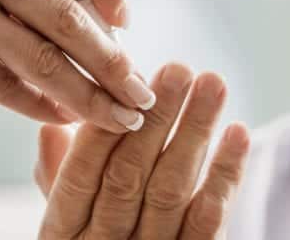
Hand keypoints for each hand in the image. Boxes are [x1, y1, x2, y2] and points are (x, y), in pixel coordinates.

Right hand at [0, 0, 154, 133]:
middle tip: (142, 91)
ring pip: (46, 58)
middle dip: (116, 59)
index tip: (127, 20)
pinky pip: (7, 87)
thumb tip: (80, 22)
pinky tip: (63, 119)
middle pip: (70, 13)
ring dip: (91, 95)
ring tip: (119, 117)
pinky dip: (42, 107)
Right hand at [34, 63, 250, 238]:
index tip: (128, 81)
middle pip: (129, 177)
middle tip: (179, 67)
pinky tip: (238, 134)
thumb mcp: (67, 225)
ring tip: (213, 84)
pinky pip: (208, 223)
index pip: (79, 176)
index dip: (103, 127)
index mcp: (63, 235)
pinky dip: (226, 175)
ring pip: (171, 193)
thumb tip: (51, 125)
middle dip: (157, 118)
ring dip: (195, 133)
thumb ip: (58, 178)